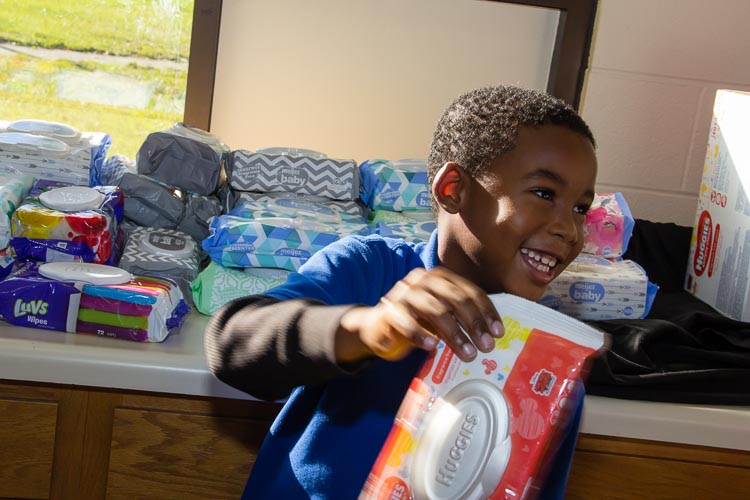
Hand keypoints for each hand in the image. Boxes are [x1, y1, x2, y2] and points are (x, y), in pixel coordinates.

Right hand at [336, 267, 504, 362]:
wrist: (378, 325)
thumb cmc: (417, 320)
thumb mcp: (442, 314)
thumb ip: (462, 317)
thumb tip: (493, 333)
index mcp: (440, 277)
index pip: (469, 291)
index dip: (486, 312)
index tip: (498, 332)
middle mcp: (424, 280)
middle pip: (456, 299)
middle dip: (475, 324)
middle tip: (487, 346)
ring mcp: (405, 293)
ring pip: (436, 311)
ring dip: (455, 335)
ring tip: (468, 354)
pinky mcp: (390, 311)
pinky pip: (408, 323)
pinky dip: (421, 335)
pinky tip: (432, 347)